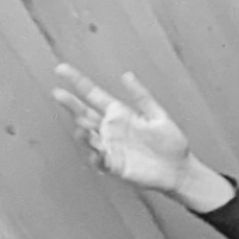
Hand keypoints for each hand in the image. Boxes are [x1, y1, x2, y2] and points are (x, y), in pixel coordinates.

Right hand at [52, 65, 201, 196]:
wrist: (181, 170)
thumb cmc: (171, 143)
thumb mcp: (158, 115)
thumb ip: (142, 97)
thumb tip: (126, 75)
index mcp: (119, 114)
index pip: (93, 95)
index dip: (78, 82)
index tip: (61, 69)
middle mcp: (110, 129)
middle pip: (84, 114)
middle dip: (71, 104)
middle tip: (58, 93)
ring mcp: (111, 147)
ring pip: (89, 137)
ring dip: (83, 132)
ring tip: (82, 126)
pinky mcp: (115, 165)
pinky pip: (100, 161)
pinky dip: (96, 157)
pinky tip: (97, 152)